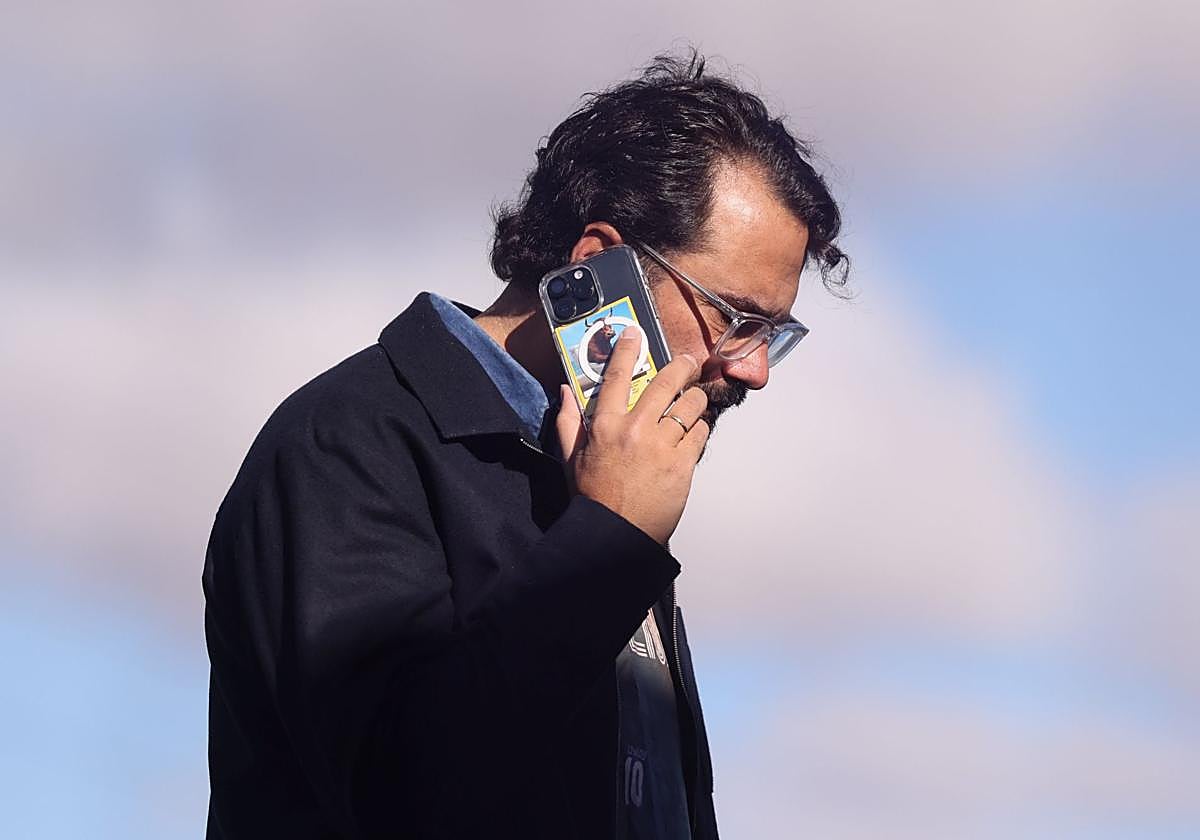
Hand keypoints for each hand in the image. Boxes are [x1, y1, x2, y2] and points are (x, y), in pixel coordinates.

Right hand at [555, 325, 709, 545]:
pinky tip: (692, 434)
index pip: (618, 375)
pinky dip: (700, 429)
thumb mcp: (571, 459)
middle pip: (667, 382)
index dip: (627, 349)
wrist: (616, 536)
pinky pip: (701, 433)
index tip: (635, 332)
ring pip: (691, 405)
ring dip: (695, 400)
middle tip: (688, 363)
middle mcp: (635, 430)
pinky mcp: (683, 464)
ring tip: (693, 403)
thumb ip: (568, 422)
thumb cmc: (593, 499)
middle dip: (682, 366)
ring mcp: (662, 446)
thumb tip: (565, 390)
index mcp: (605, 426)